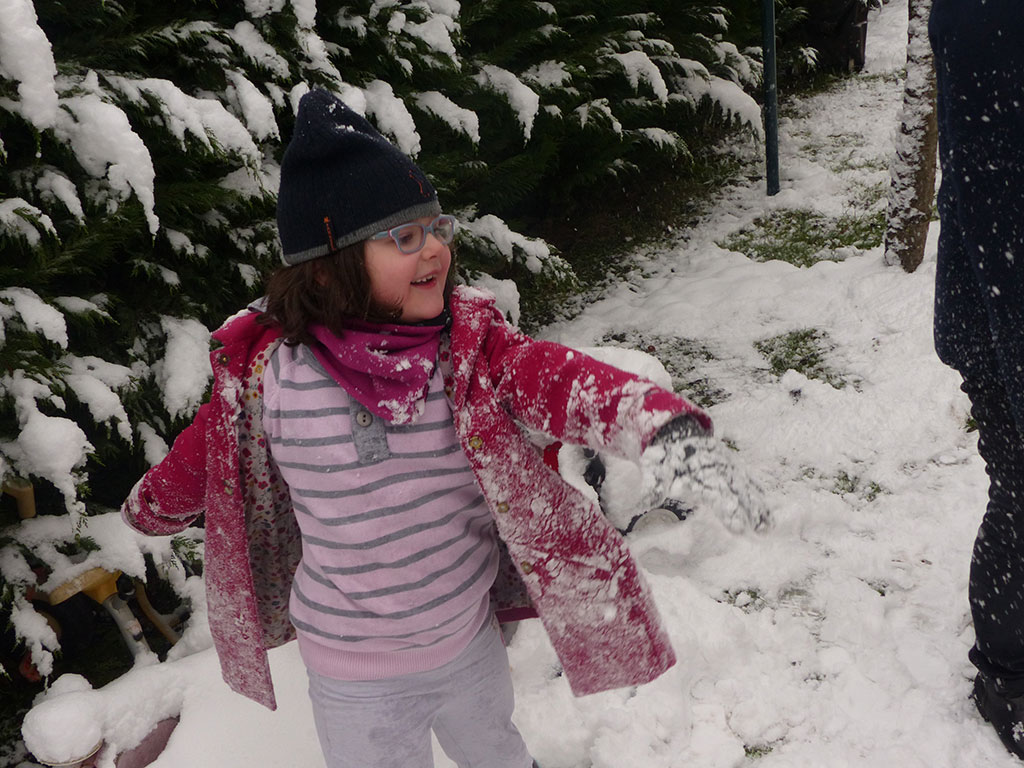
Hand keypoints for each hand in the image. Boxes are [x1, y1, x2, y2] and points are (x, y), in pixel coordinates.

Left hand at [640, 422, 771, 533]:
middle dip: (748, 512)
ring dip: (757, 506)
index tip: (738, 528)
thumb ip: (652, 485)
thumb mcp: (655, 468)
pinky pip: (747, 480)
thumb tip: (644, 503)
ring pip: (745, 487)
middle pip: (735, 493)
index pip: (716, 494)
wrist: (677, 431)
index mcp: (697, 471)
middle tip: (759, 531)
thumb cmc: (665, 456)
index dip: (727, 510)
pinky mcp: (731, 466)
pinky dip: (757, 494)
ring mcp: (726, 467)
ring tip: (768, 527)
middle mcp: (716, 469)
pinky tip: (766, 510)